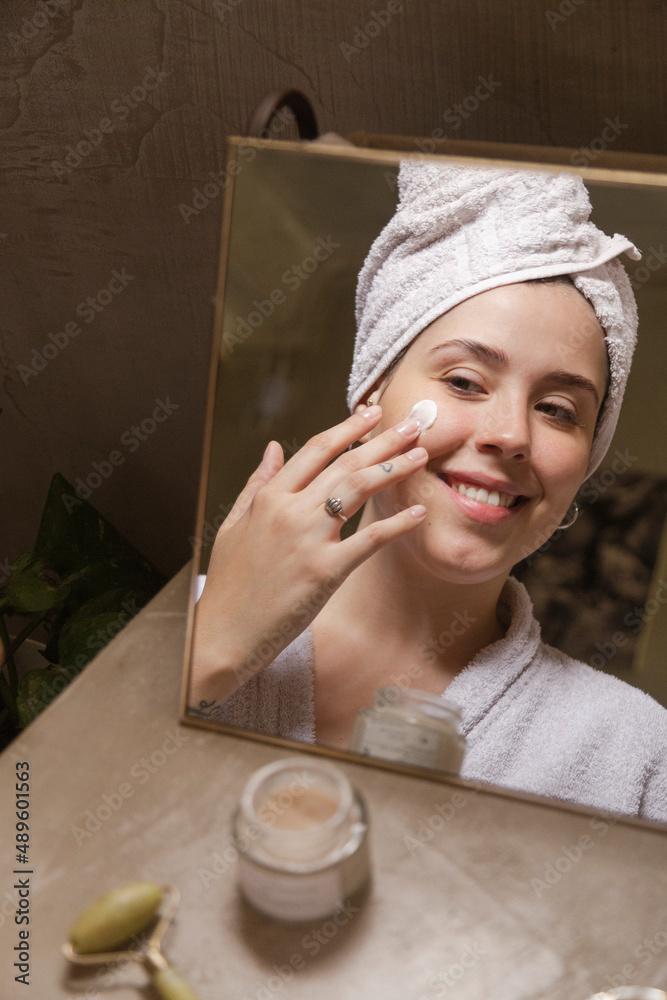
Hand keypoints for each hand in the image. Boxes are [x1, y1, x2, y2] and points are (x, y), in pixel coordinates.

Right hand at [189, 405, 427, 705]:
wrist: (223, 635)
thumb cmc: (229, 585)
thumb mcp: (233, 525)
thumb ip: (256, 484)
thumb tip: (273, 447)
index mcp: (268, 498)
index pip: (315, 450)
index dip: (348, 428)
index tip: (371, 413)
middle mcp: (289, 511)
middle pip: (345, 464)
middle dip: (383, 440)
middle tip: (413, 424)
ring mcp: (309, 539)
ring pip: (358, 489)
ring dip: (394, 468)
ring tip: (420, 455)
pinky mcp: (326, 571)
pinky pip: (369, 539)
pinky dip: (397, 524)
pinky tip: (418, 512)